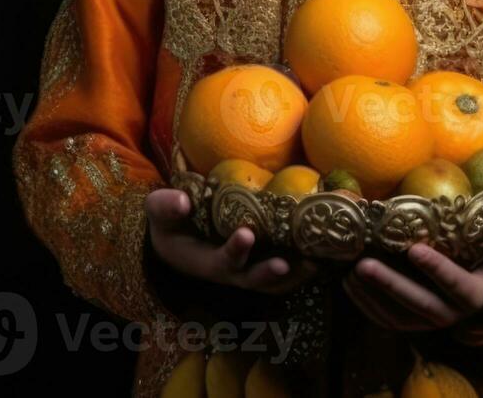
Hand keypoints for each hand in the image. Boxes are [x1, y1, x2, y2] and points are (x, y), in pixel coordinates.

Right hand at [145, 188, 319, 294]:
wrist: (177, 236)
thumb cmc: (171, 222)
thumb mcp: (160, 211)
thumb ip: (166, 206)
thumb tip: (182, 201)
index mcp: (206, 260)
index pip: (222, 261)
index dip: (235, 251)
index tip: (246, 234)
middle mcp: (231, 271)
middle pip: (252, 280)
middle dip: (268, 273)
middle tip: (284, 265)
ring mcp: (247, 270)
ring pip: (273, 282)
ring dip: (294, 277)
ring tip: (315, 265)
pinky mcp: (260, 262)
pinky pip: (284, 272)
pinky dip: (301, 270)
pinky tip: (321, 257)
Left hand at [341, 225, 482, 331]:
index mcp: (482, 295)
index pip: (458, 286)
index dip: (436, 270)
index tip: (413, 248)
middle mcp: (458, 314)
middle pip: (422, 306)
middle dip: (391, 287)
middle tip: (362, 264)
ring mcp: (436, 319)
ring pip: (401, 318)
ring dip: (373, 298)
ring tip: (350, 273)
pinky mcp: (418, 320)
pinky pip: (391, 322)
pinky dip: (369, 308)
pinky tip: (350, 286)